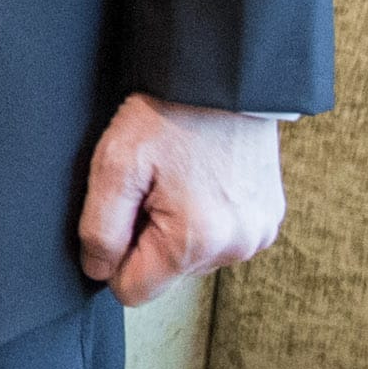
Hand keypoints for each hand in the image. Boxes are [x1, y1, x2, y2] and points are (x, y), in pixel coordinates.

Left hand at [76, 95, 286, 308]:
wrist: (225, 78)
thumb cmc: (169, 115)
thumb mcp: (115, 164)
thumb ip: (99, 229)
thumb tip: (98, 270)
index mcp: (194, 241)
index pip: (132, 291)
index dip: (115, 256)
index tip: (124, 211)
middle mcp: (234, 248)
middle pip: (164, 274)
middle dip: (149, 237)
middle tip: (153, 185)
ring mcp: (257, 234)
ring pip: (192, 258)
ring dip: (178, 227)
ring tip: (179, 177)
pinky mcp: (268, 219)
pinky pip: (221, 238)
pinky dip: (206, 217)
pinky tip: (202, 178)